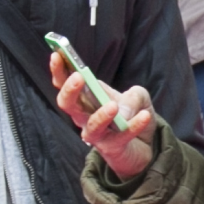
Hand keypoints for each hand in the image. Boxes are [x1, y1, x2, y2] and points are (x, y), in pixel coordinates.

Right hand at [57, 58, 158, 180]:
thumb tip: (121, 110)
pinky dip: (134, 126)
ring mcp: (96, 134)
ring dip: (100, 115)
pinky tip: (144, 115)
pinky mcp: (112, 148)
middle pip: (67, 104)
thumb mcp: (138, 97)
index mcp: (85, 98)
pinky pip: (120, 137)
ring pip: (90, 126)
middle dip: (70, 90)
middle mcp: (85, 116)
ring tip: (113, 105)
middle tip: (77, 77)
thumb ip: (132, 96)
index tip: (56, 54)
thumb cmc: (133, 114)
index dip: (58, 70)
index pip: (64, 84)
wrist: (146, 144)